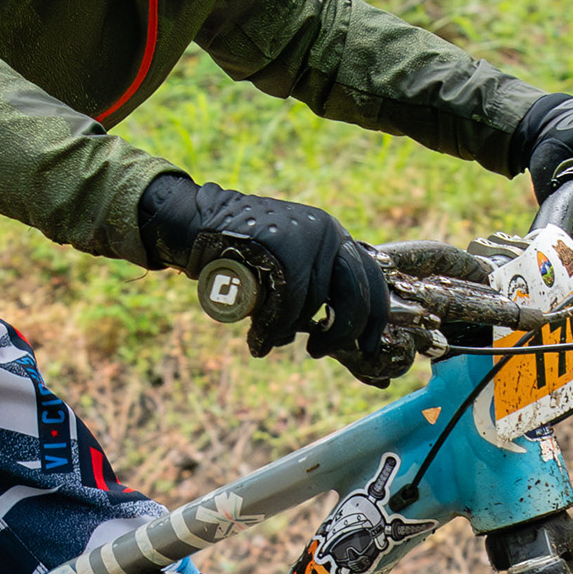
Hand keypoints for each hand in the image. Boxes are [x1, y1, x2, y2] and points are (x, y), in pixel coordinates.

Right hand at [138, 174, 400, 373]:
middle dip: (340, 332)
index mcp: (335, 238)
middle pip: (355, 296)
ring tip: (265, 338)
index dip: (375, 319)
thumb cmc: (243, 253)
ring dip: (288, 331)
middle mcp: (329, 233)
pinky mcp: (284, 247)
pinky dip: (272, 329)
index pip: (373, 279)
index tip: (370, 348)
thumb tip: (334, 334)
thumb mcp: (288, 264)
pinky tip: (258, 341)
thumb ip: (314, 287)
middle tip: (318, 350)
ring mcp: (308, 238)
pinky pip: (288, 304)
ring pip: (314, 304)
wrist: (198, 223)